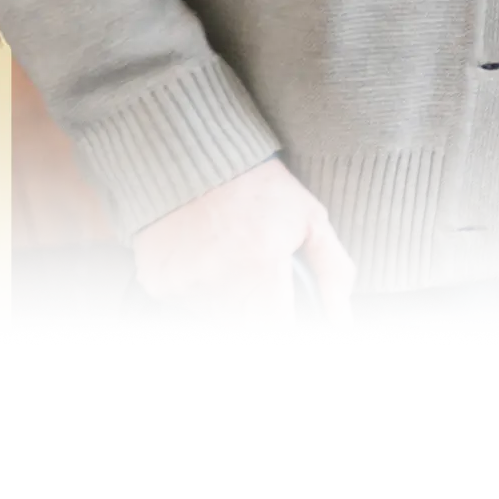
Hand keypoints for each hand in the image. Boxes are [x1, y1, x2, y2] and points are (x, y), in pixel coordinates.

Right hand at [132, 157, 356, 347]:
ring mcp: (183, 283)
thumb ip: (333, 271)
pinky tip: (201, 251)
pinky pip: (183, 299)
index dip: (279, 343)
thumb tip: (342, 322)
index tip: (280, 335)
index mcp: (260, 267)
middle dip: (253, 306)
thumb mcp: (310, 218)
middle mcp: (217, 280)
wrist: (195, 155)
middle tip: (255, 266)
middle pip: (241, 325)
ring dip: (223, 294)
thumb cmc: (259, 185)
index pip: (271, 339)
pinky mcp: (155, 281)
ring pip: (212, 314)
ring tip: (228, 252)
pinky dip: (194, 284)